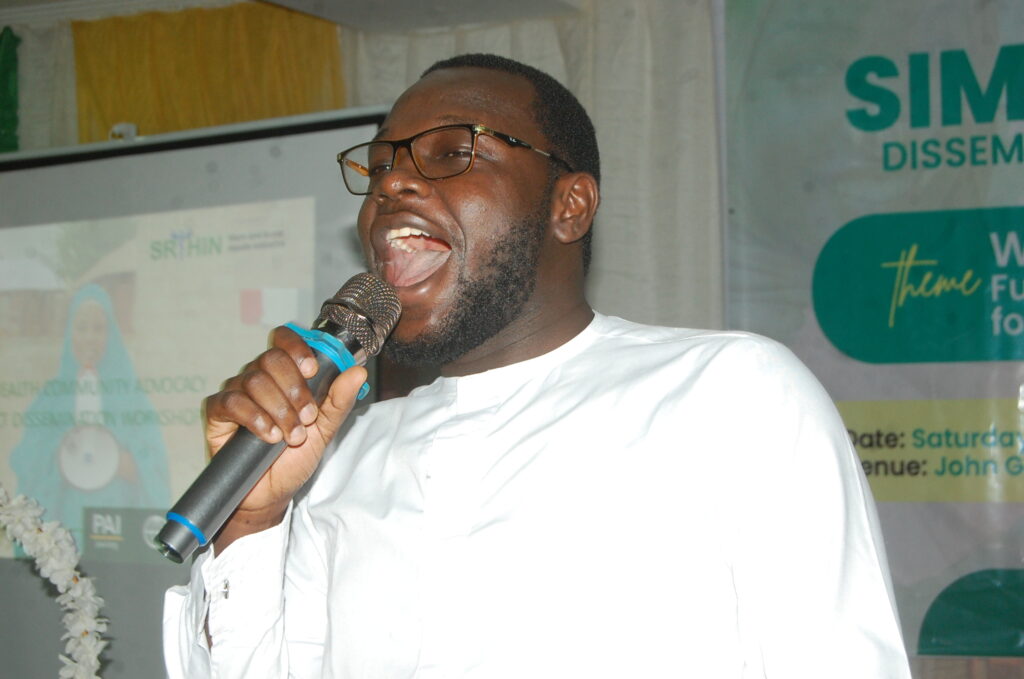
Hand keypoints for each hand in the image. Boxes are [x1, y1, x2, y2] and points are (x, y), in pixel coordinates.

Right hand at [203, 325, 365, 553]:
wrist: (271, 493)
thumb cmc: (294, 458)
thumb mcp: (324, 429)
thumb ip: (339, 400)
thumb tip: (358, 372)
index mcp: (284, 375)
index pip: (284, 340)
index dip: (297, 348)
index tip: (312, 371)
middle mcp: (259, 377)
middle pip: (271, 359)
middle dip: (294, 388)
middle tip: (306, 417)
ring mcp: (236, 392)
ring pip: (254, 380)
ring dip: (279, 409)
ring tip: (291, 436)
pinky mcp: (217, 412)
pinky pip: (231, 401)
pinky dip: (254, 418)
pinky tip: (268, 436)